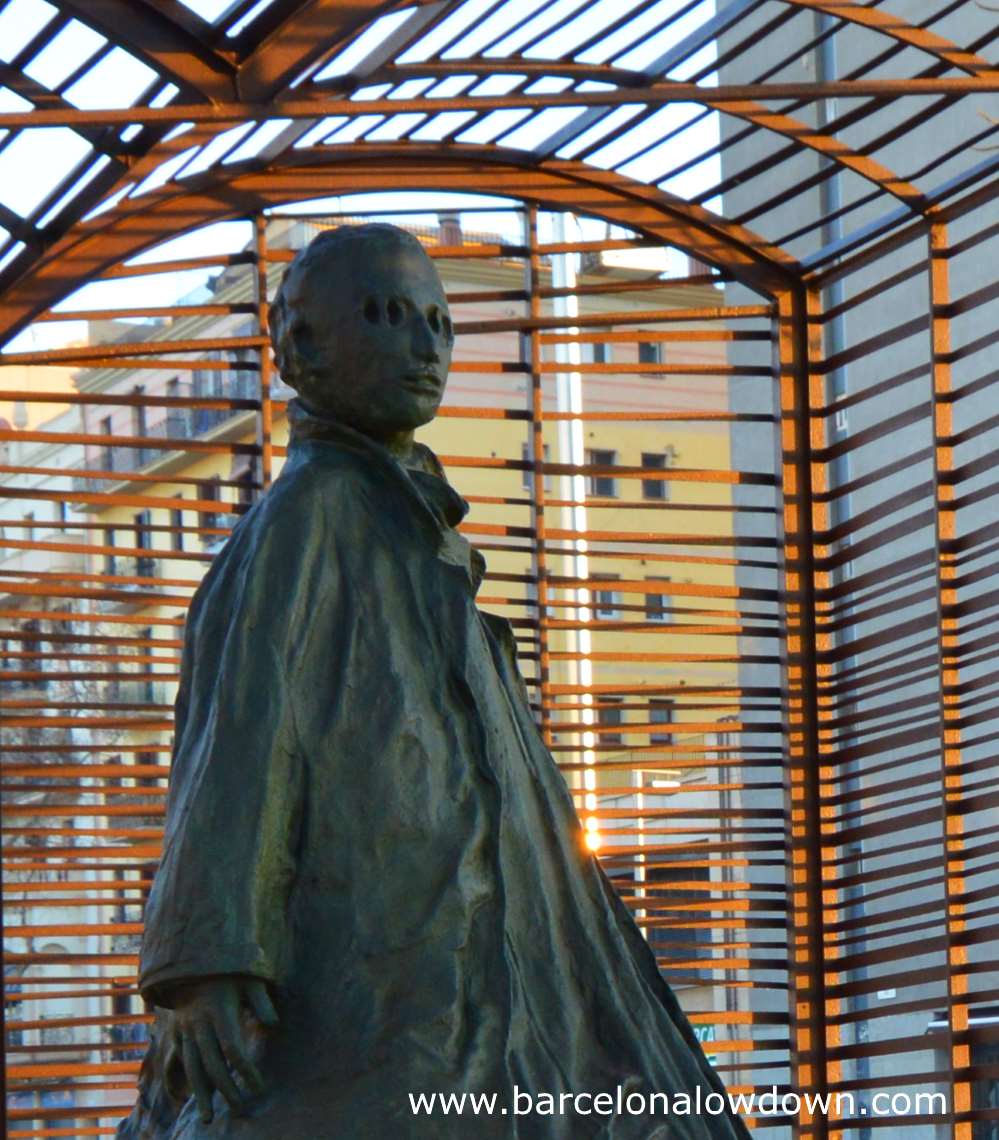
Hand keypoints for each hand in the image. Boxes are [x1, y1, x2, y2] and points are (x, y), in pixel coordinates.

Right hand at [169, 976, 277, 1122]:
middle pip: (211, 1063)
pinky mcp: (175, 1032)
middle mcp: (198, 1023)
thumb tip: (273, 1023)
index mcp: (218, 1010)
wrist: (193, 961)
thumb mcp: (249, 978)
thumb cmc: (229, 970)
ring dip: (200, 1094)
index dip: (245, 1069)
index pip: (232, 1047)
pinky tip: (184, 1098)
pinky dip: (180, 1081)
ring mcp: (184, 1029)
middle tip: (240, 1109)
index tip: (259, 1085)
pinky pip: (176, 1062)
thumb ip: (261, 1000)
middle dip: (226, 1089)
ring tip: (208, 1119)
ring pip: (191, 1067)